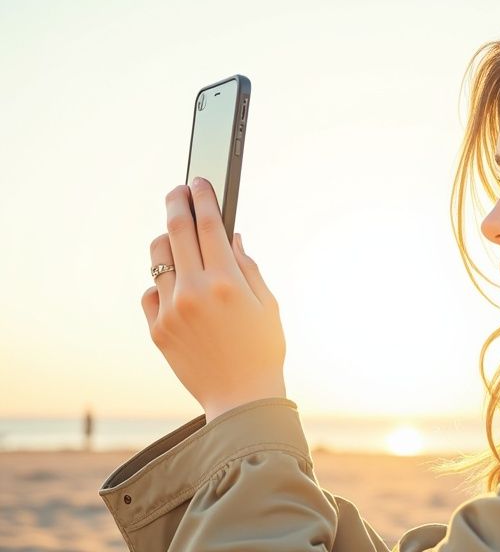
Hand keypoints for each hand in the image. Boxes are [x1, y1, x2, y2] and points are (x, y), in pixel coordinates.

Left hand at [141, 177, 286, 421]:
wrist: (241, 398)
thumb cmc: (263, 349)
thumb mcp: (268, 304)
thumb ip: (248, 267)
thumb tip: (231, 236)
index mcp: (227, 282)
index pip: (209, 225)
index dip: (204, 197)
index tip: (200, 181)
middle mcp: (194, 292)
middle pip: (175, 231)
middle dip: (177, 203)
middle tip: (179, 190)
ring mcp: (171, 311)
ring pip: (157, 258)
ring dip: (167, 242)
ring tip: (178, 241)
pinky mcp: (157, 330)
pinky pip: (151, 292)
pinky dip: (163, 285)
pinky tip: (178, 289)